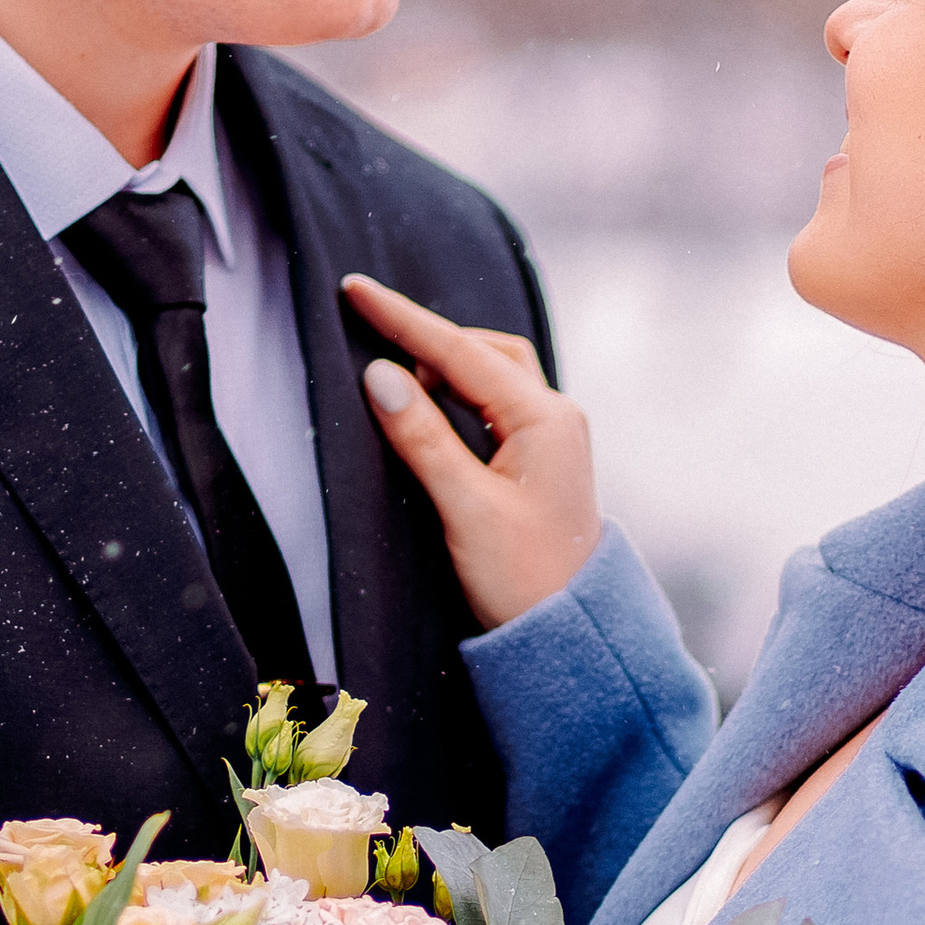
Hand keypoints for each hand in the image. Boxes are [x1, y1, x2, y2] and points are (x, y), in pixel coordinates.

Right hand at [343, 273, 602, 630]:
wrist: (568, 634)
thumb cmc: (522, 578)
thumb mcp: (465, 507)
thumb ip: (422, 438)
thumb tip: (378, 376)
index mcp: (543, 419)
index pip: (460, 352)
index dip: (404, 320)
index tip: (356, 289)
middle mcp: (555, 417)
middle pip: (484, 350)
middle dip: (428, 337)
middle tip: (370, 327)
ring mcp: (551, 437)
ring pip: (492, 374)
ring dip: (444, 366)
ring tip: (395, 374)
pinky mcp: (540, 460)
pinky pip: (494, 404)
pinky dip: (457, 394)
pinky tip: (428, 407)